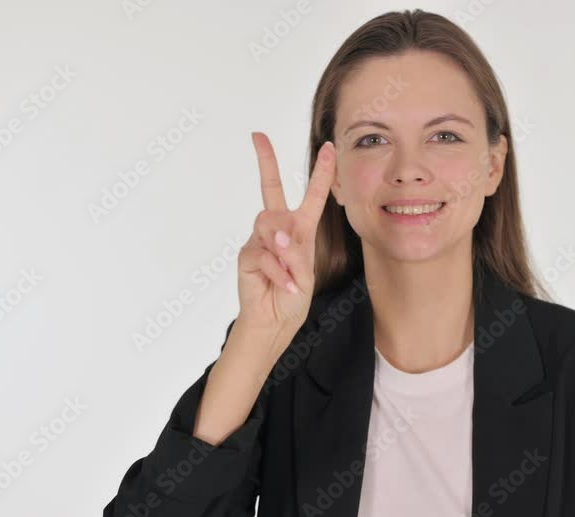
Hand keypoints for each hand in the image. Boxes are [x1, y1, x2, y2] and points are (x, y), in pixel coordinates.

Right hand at [236, 132, 334, 335]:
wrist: (275, 321)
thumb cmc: (293, 296)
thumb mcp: (306, 272)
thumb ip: (295, 251)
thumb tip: (276, 237)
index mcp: (301, 229)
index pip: (311, 195)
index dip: (321, 172)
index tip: (328, 147)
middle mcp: (279, 229)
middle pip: (271, 189)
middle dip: (266, 160)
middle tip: (258, 136)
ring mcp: (260, 240)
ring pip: (269, 226)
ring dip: (284, 252)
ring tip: (290, 274)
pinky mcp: (246, 255)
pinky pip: (262, 254)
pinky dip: (277, 272)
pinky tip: (283, 286)